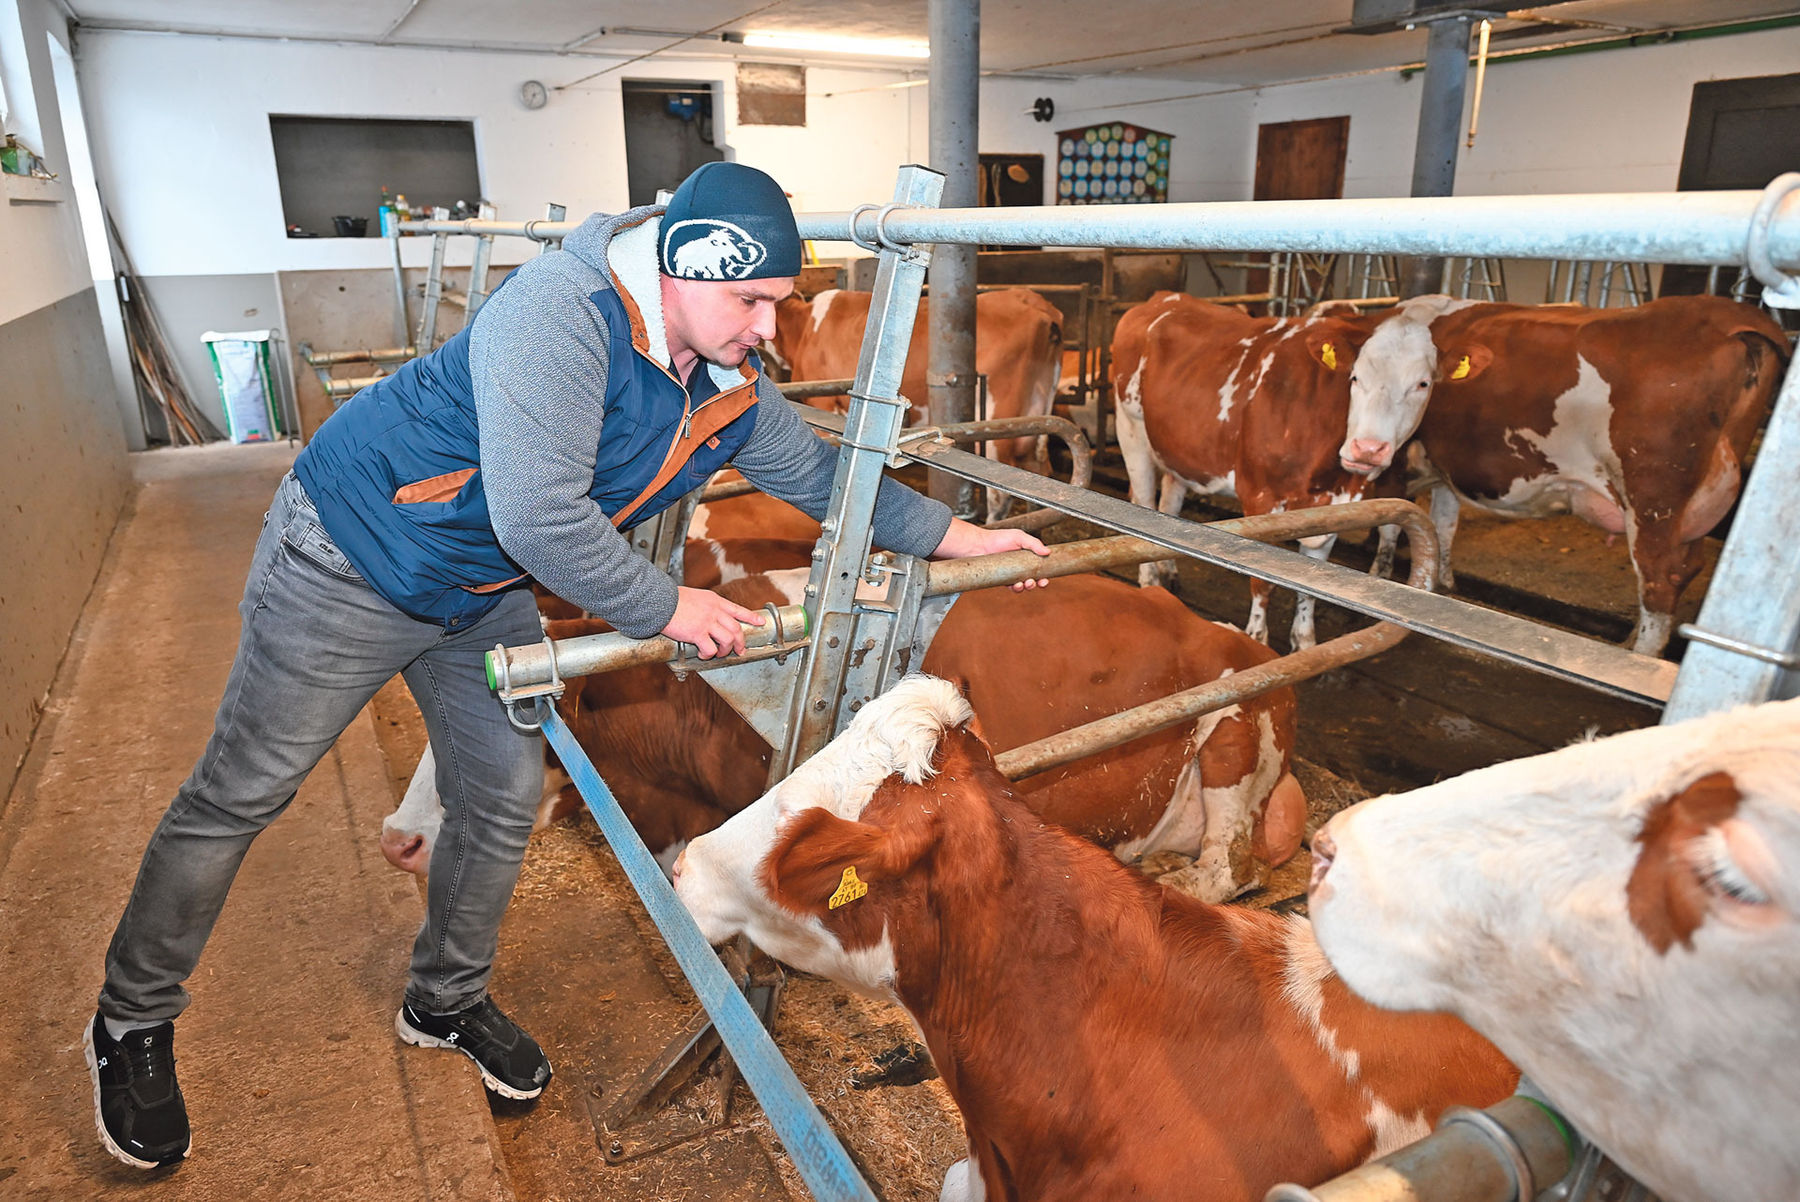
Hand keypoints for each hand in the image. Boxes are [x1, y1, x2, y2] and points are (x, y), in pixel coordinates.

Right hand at [663, 587, 765, 658]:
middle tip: (740, 650)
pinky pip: (710, 649)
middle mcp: (714, 611)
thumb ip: (705, 606)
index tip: (761, 622)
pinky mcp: (698, 633)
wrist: (659, 600)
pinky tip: (703, 655)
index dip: (751, 617)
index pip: (738, 609)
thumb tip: (707, 615)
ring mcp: (707, 622)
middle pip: (737, 629)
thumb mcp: (695, 596)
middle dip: (741, 642)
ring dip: (725, 650)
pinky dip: (709, 655)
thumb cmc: (672, 599)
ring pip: (728, 640)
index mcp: (715, 601)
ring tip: (719, 654)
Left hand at [932, 519, 1051, 591]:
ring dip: (1027, 587)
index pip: (1039, 569)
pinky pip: (1011, 588)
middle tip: (1036, 582)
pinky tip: (1017, 585)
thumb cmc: (998, 538)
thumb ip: (1034, 543)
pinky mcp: (1002, 580)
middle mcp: (1020, 567)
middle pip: (1033, 579)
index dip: (1044, 576)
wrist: (979, 545)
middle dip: (1037, 584)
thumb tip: (1048, 552)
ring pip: (1023, 586)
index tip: (1046, 579)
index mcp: (1027, 557)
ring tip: (1026, 583)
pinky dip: (1016, 588)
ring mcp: (1011, 574)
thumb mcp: (1019, 537)